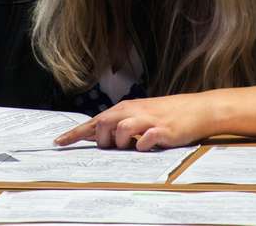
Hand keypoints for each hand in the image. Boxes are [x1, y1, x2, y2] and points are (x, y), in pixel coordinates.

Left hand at [55, 93, 214, 150]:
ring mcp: (149, 120)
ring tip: (132, 145)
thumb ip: (119, 124)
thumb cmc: (165, 114)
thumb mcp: (139, 115)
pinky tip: (147, 145)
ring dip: (122, 143)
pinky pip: (146, 139)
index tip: (58, 142)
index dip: (75, 133)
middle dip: (103, 139)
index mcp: (125, 109)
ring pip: (121, 129)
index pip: (94, 121)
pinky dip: (142, 146)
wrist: (197, 109)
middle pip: (104, 123)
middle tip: (114, 146)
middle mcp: (134, 111)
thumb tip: (98, 136)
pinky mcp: (163, 131)